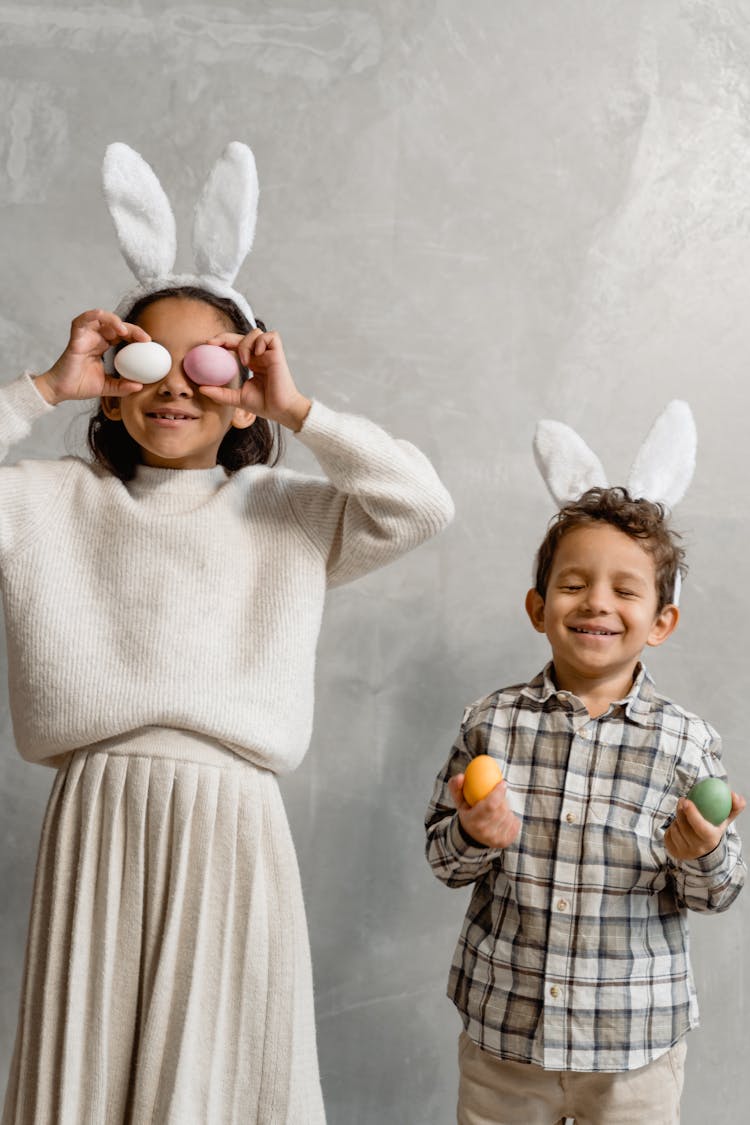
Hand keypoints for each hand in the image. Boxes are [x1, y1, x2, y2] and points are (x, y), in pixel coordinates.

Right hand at [34, 309, 149, 405]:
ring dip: (115, 320)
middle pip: (116, 326)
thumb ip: (123, 386)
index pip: (122, 336)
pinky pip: (82, 320)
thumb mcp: (108, 387)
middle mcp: (95, 338)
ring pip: (101, 318)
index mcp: (103, 346)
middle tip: (145, 339)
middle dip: (132, 329)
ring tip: (125, 332)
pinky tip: (106, 320)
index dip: (136, 336)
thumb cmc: (81, 386)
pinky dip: (93, 315)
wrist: (61, 391)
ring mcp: (85, 336)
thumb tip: (140, 386)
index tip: (149, 344)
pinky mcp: (75, 337)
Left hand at [198, 329, 311, 430]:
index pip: (235, 345)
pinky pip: (271, 336)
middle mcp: (260, 356)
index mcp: (252, 362)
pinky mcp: (278, 354)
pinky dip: (261, 341)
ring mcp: (269, 353)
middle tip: (213, 344)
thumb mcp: (236, 398)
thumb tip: (201, 388)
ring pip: (255, 333)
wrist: (280, 410)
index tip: (208, 345)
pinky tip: (257, 355)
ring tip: (244, 362)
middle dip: (225, 336)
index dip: (222, 341)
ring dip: (245, 343)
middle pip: (242, 335)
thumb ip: (220, 393)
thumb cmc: (263, 405)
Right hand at [449, 775, 520, 848]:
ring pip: (509, 815)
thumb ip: (456, 786)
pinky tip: (502, 818)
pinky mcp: (506, 841)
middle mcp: (485, 832)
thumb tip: (461, 776)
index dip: (498, 792)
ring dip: (506, 808)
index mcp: (473, 821)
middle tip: (498, 795)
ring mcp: (496, 839)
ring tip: (497, 809)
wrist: (472, 836)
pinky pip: (515, 822)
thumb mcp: (459, 800)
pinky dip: (511, 817)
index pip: (490, 805)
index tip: (502, 783)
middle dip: (502, 799)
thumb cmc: (467, 813)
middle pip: (501, 809)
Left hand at [664, 790, 745, 861]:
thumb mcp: (725, 820)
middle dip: (680, 811)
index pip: (701, 827)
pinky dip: (671, 827)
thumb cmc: (714, 828)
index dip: (693, 814)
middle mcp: (698, 848)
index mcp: (711, 839)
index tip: (687, 800)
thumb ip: (734, 808)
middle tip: (682, 800)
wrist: (705, 849)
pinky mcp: (674, 852)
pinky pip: (667, 835)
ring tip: (683, 816)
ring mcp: (685, 852)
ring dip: (676, 819)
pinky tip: (678, 826)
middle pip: (684, 827)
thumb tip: (736, 796)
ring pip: (675, 829)